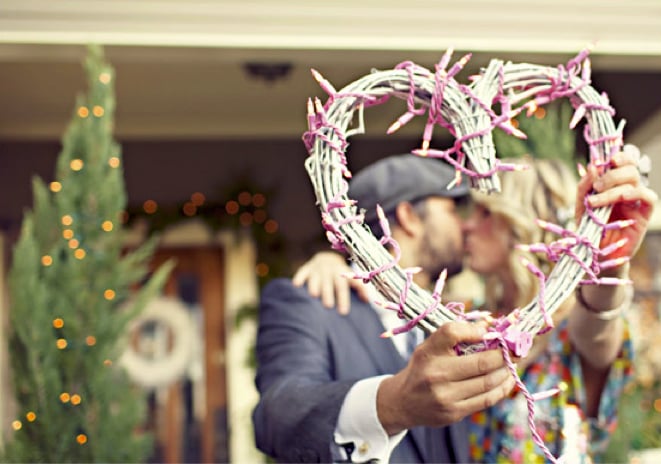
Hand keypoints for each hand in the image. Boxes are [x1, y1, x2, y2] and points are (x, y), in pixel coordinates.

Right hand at [292, 251, 369, 314]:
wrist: (326, 258)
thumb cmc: (340, 274)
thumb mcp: (350, 278)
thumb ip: (360, 288)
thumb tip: (367, 300)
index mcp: (341, 274)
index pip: (343, 287)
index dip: (343, 299)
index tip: (343, 313)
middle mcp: (329, 271)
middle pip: (329, 283)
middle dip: (329, 294)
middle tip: (328, 306)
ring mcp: (317, 269)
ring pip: (315, 278)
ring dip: (314, 285)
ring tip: (314, 295)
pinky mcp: (306, 268)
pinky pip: (302, 272)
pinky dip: (299, 278)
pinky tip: (296, 285)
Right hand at [376, 322, 515, 433]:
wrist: (403, 402)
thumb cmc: (423, 368)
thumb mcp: (430, 347)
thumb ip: (455, 335)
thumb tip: (488, 326)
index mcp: (428, 353)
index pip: (452, 332)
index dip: (477, 330)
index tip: (492, 330)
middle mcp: (436, 375)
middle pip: (481, 362)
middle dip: (504, 355)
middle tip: (516, 349)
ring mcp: (446, 397)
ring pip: (488, 382)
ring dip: (506, 371)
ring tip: (513, 363)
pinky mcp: (454, 413)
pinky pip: (486, 400)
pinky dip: (502, 388)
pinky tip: (507, 379)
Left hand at [575, 146, 656, 262]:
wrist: (594, 253)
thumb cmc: (588, 228)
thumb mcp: (581, 204)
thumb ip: (585, 185)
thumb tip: (592, 165)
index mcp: (614, 184)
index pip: (624, 162)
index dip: (619, 156)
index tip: (606, 160)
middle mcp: (627, 189)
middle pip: (630, 168)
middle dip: (611, 173)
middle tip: (596, 186)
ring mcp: (636, 202)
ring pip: (634, 181)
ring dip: (613, 186)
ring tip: (595, 200)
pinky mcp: (644, 215)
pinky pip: (648, 197)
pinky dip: (635, 193)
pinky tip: (620, 198)